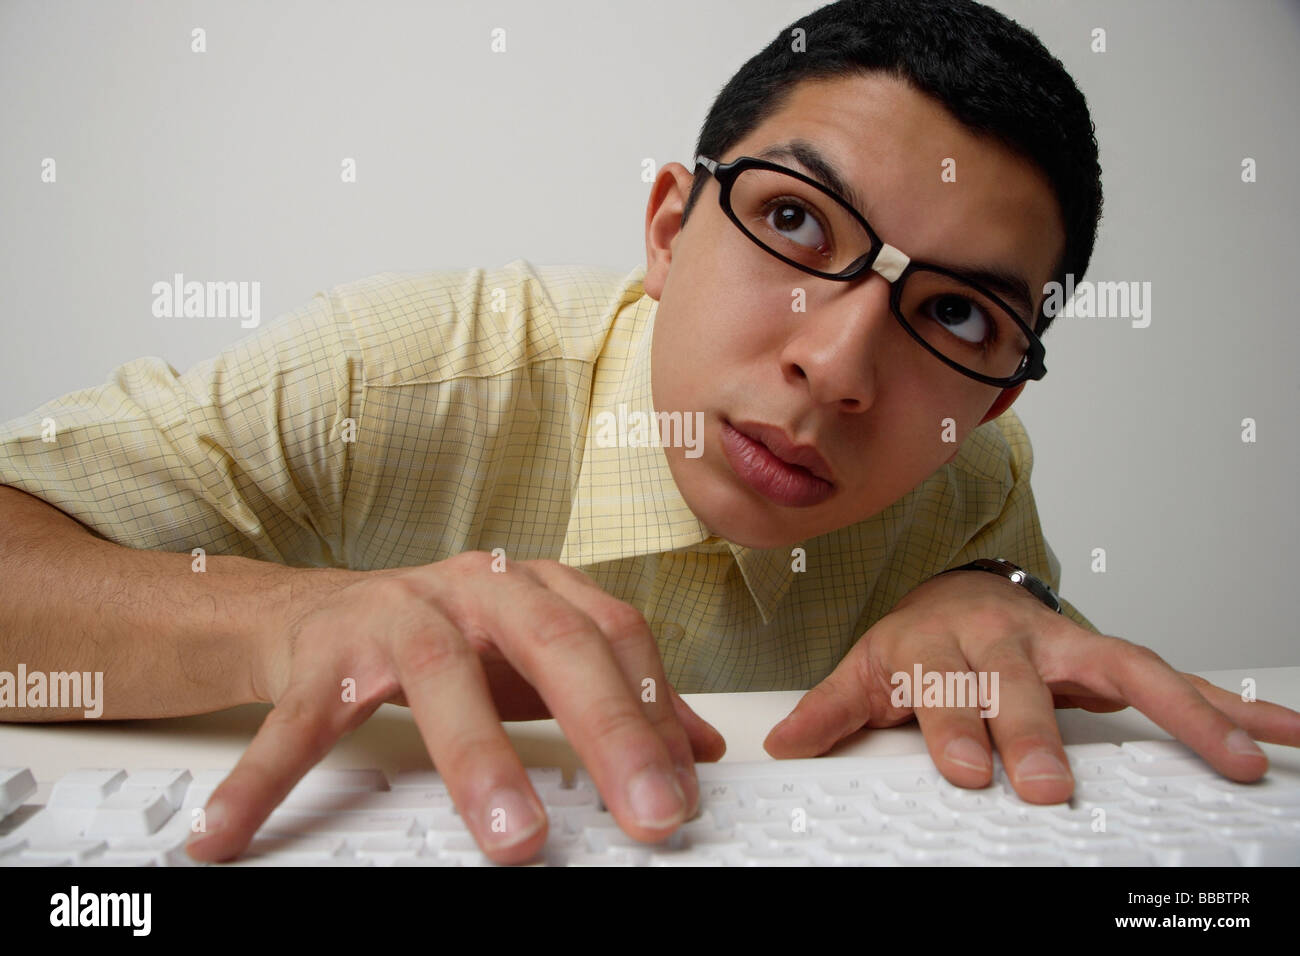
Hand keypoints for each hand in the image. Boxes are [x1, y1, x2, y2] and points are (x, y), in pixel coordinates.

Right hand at [185, 551, 725, 864]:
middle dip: (605, 727)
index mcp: (535, 590)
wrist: (328, 607)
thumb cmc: (450, 636)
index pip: (614, 635)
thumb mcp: (537, 656)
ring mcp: (394, 616)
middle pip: (552, 643)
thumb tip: (700, 749)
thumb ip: (616, 694)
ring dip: (478, 760)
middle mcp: (473, 591)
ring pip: (439, 678)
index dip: (655, 707)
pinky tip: (236, 835)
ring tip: (512, 839)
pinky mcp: (321, 654)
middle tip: (646, 809)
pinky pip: (299, 721)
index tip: (683, 787)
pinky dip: (270, 780)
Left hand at [764, 569, 1299, 801]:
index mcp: (944, 647)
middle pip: (1024, 687)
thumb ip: (831, 710)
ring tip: (1236, 757)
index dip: (953, 727)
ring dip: (1181, 713)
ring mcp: (1066, 646)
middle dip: (1037, 732)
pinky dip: (1232, 705)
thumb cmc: (919, 640)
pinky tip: (1283, 732)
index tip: (961, 768)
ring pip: (1126, 671)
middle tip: (1049, 784)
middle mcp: (1008, 642)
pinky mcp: (1110, 657)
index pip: (946, 689)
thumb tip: (781, 747)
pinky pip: (1179, 678)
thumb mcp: (867, 669)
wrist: (960, 595)